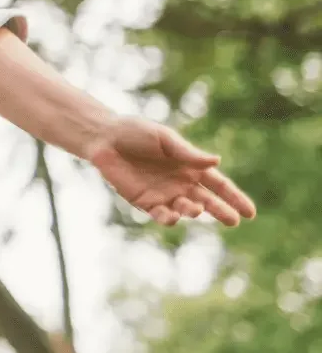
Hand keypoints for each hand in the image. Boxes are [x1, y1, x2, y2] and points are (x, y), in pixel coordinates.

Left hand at [86, 116, 255, 226]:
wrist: (104, 137)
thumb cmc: (136, 132)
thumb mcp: (164, 139)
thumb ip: (188, 153)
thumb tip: (217, 161)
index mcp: (190, 166)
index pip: (219, 184)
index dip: (234, 198)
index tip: (250, 212)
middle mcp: (181, 183)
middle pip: (207, 201)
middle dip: (221, 211)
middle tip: (233, 220)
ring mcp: (163, 194)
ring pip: (184, 210)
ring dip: (191, 211)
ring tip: (195, 209)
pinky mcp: (144, 202)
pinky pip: (160, 214)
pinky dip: (167, 218)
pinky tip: (171, 216)